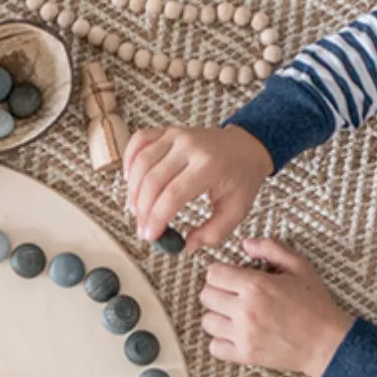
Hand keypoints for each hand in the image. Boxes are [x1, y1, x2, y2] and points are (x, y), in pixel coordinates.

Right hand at [122, 125, 273, 249]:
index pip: (173, 194)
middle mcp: (190, 146)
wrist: (246, 147)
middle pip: (153, 180)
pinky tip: (131, 181)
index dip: (156, 218)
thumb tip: (187, 245)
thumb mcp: (236, 210)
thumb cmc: (241, 178)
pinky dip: (129, 161)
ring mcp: (176, 135)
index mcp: (209, 166)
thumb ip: (214, 232)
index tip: (150, 236)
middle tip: (143, 229)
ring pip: (141, 162)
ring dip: (133, 191)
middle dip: (143, 210)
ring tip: (137, 211)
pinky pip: (139, 141)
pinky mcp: (167, 131)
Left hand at [200, 239, 353, 376]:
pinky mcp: (245, 354)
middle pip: (206, 296)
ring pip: (207, 321)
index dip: (221, 273)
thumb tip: (246, 244)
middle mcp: (246, 310)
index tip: (230, 278)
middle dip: (218, 292)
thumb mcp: (299, 267)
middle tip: (232, 295)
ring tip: (234, 315)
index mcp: (256, 286)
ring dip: (218, 316)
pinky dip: (221, 341)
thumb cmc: (315, 306)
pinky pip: (214, 346)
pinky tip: (235, 334)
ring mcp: (244, 334)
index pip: (213, 274)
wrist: (326, 342)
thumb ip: (272, 249)